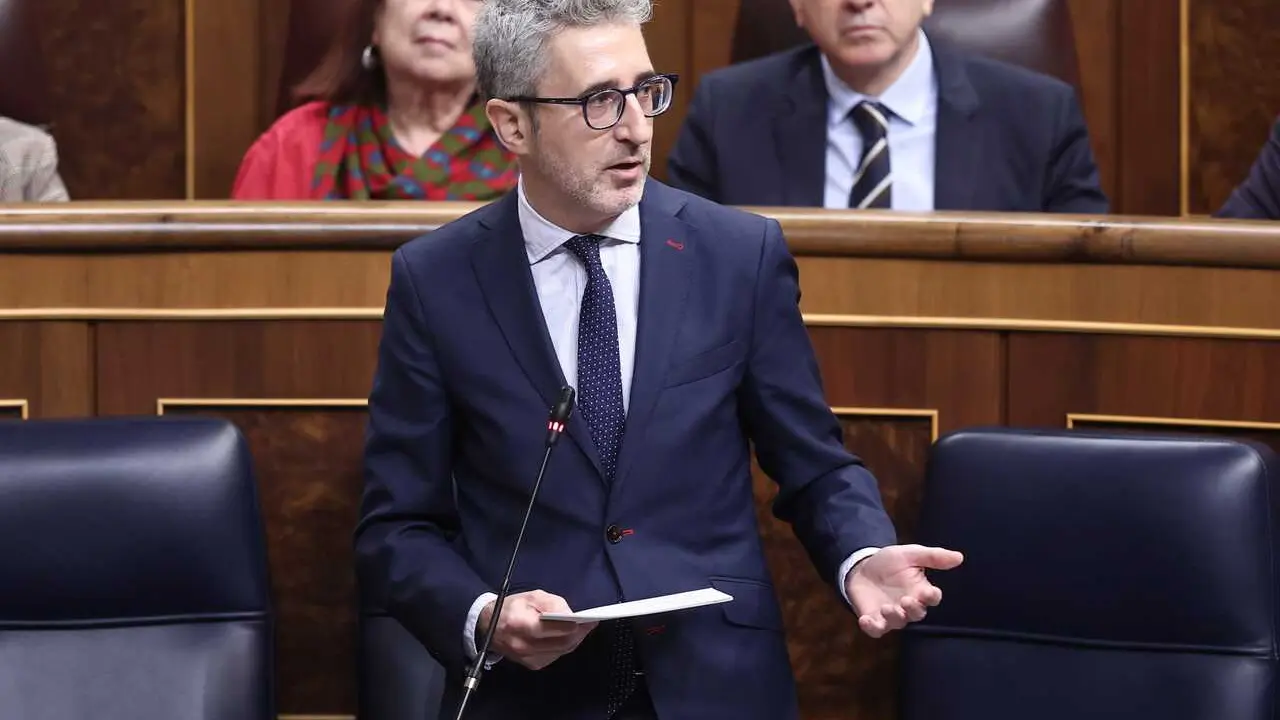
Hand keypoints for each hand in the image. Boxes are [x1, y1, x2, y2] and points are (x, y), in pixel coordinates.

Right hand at [478, 590, 597, 669]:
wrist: (488, 626)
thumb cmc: (511, 607)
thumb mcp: (531, 596)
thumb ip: (552, 603)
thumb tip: (570, 614)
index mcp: (519, 624)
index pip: (551, 628)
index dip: (572, 625)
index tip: (588, 619)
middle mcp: (522, 645)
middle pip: (560, 643)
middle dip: (579, 634)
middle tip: (591, 624)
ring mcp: (527, 658)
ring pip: (561, 651)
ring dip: (574, 640)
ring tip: (584, 629)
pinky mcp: (531, 665)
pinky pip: (555, 656)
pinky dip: (565, 647)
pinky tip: (570, 637)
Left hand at [846, 544, 963, 637]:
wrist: (862, 567)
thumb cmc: (889, 562)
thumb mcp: (910, 554)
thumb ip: (933, 556)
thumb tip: (959, 557)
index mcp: (920, 590)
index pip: (932, 598)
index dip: (932, 597)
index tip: (929, 592)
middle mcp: (909, 606)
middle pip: (917, 614)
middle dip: (913, 609)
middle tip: (906, 600)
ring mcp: (892, 615)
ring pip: (898, 623)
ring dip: (894, 617)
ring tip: (886, 607)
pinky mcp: (874, 620)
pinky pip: (876, 630)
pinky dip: (872, 628)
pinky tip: (865, 620)